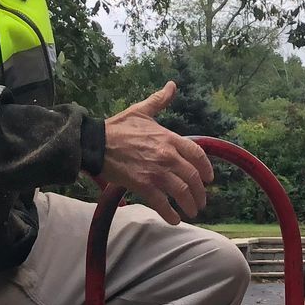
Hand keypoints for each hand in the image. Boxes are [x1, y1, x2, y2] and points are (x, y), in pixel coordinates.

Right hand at [101, 82, 214, 224]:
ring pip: (181, 191)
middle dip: (200, 192)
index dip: (206, 168)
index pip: (197, 154)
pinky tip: (174, 219)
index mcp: (168, 138)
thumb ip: (159, 101)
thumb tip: (172, 85)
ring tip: (192, 211)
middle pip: (192, 176)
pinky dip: (170, 213)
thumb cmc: (117, 127)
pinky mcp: (143, 185)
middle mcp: (167, 155)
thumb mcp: (141, 111)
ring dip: (190, 204)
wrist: (96, 143)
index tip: (209, 178)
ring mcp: (156, 171)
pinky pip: (162, 203)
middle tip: (201, 201)